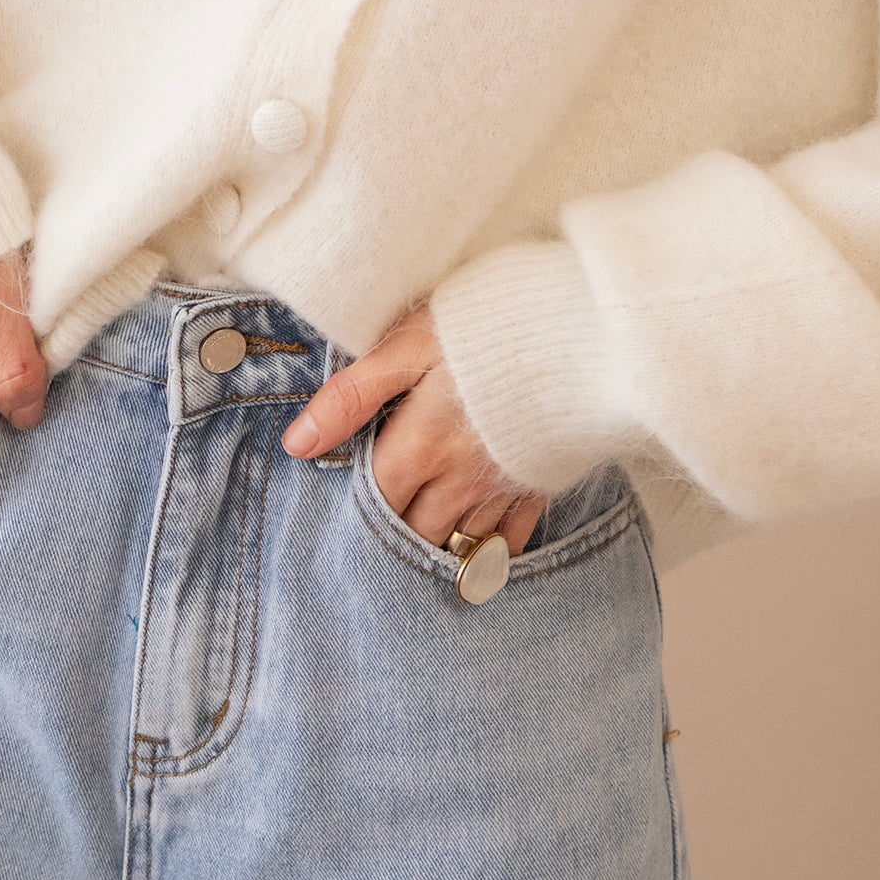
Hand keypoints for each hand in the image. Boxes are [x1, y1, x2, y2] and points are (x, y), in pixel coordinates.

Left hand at [280, 297, 547, 553]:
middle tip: (369, 544)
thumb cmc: (487, 326)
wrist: (583, 330)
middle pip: (412, 533)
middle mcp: (458, 481)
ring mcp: (501, 488)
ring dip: (433, 549)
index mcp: (420, 447)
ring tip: (413, 551)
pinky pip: (508, 542)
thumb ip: (352, 396)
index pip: (371, 501)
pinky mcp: (539, 485)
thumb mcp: (408, 345)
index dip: (350, 511)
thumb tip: (297, 444)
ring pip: (456, 544)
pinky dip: (487, 553)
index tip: (335, 516)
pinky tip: (473, 553)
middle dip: (390, 538)